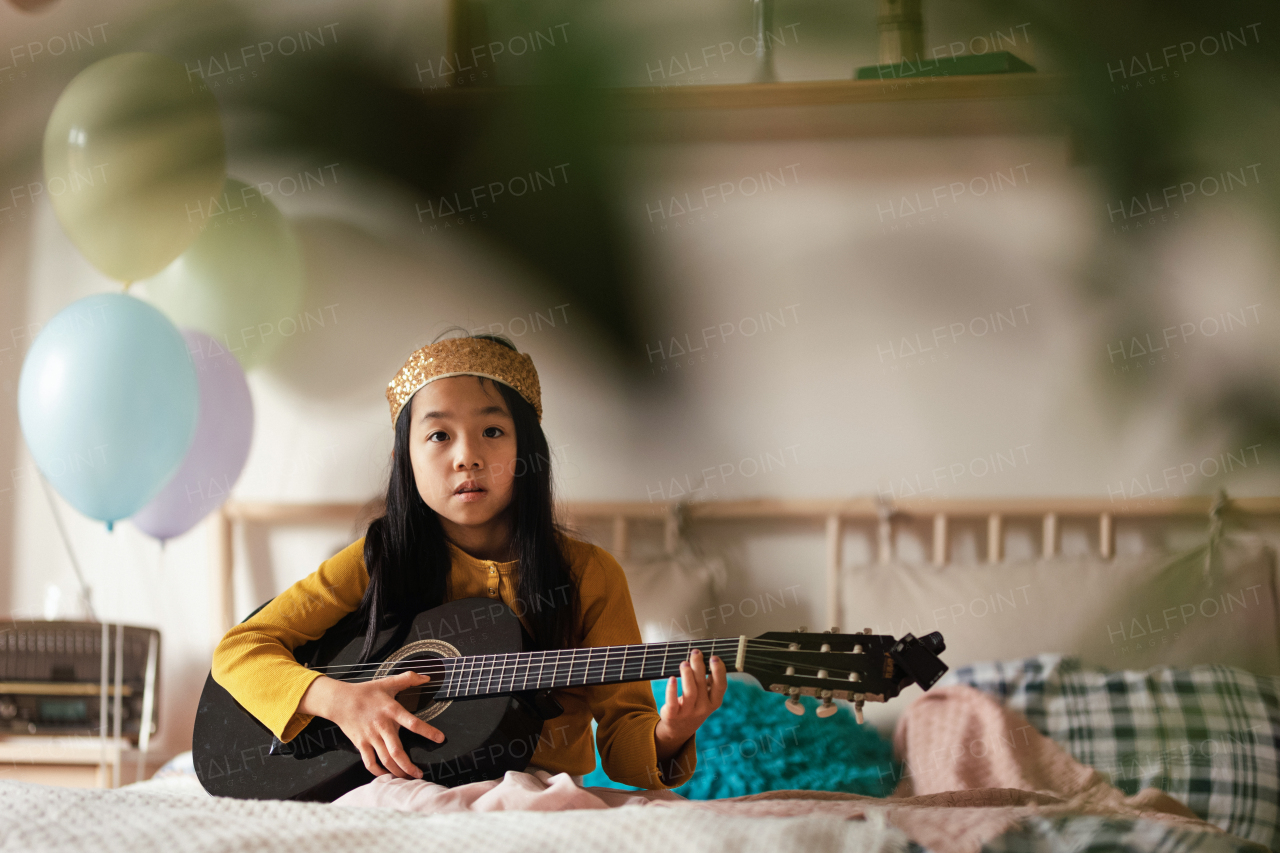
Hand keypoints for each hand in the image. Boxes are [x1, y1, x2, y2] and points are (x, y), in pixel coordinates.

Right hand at [306, 671, 443, 779]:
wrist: (340, 701)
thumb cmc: (366, 691)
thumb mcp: (388, 682)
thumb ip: (409, 679)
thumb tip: (427, 677)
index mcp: (392, 710)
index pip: (413, 723)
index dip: (427, 731)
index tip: (440, 739)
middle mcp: (382, 726)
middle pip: (397, 751)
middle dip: (409, 766)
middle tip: (420, 775)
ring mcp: (370, 737)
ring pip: (385, 760)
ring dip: (397, 771)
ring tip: (408, 778)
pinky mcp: (360, 744)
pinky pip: (370, 763)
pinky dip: (378, 772)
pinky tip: (387, 776)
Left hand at [655, 648, 725, 758]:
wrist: (679, 729)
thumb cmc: (694, 705)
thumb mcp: (706, 698)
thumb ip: (710, 682)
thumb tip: (712, 659)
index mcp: (714, 702)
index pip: (720, 686)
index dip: (719, 671)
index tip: (714, 657)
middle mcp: (703, 708)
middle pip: (702, 685)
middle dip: (699, 667)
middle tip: (695, 653)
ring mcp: (688, 713)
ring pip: (690, 692)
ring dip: (687, 675)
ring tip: (684, 663)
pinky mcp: (673, 715)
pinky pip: (672, 702)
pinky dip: (672, 690)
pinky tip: (672, 678)